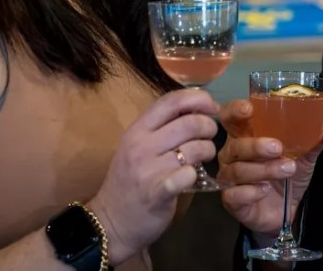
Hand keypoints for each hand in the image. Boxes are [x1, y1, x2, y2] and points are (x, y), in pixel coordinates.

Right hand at [88, 88, 219, 263]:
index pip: (171, 101)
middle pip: (189, 123)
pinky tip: (192, 177)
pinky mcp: (157, 192)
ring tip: (205, 156)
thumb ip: (161, 128)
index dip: (197, 99)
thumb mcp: (137, 147)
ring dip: (208, 150)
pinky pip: (187, 175)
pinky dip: (195, 174)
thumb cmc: (129, 182)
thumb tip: (195, 109)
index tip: (212, 107)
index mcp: (137, 130)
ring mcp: (148, 169)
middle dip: (209, 126)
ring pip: (194, 147)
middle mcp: (141, 145)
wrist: (111, 223)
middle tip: (211, 136)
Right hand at [215, 98, 322, 236]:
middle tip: (278, 148)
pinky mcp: (232, 200)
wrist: (287, 210)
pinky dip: (250, 191)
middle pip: (235, 145)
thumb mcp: (305, 155)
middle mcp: (233, 154)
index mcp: (246, 135)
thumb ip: (317, 138)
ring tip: (287, 169)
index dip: (234, 110)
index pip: (230, 117)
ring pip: (237, 170)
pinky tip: (265, 190)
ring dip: (263, 169)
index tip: (248, 109)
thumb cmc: (288, 173)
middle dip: (255, 146)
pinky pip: (234, 194)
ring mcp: (229, 178)